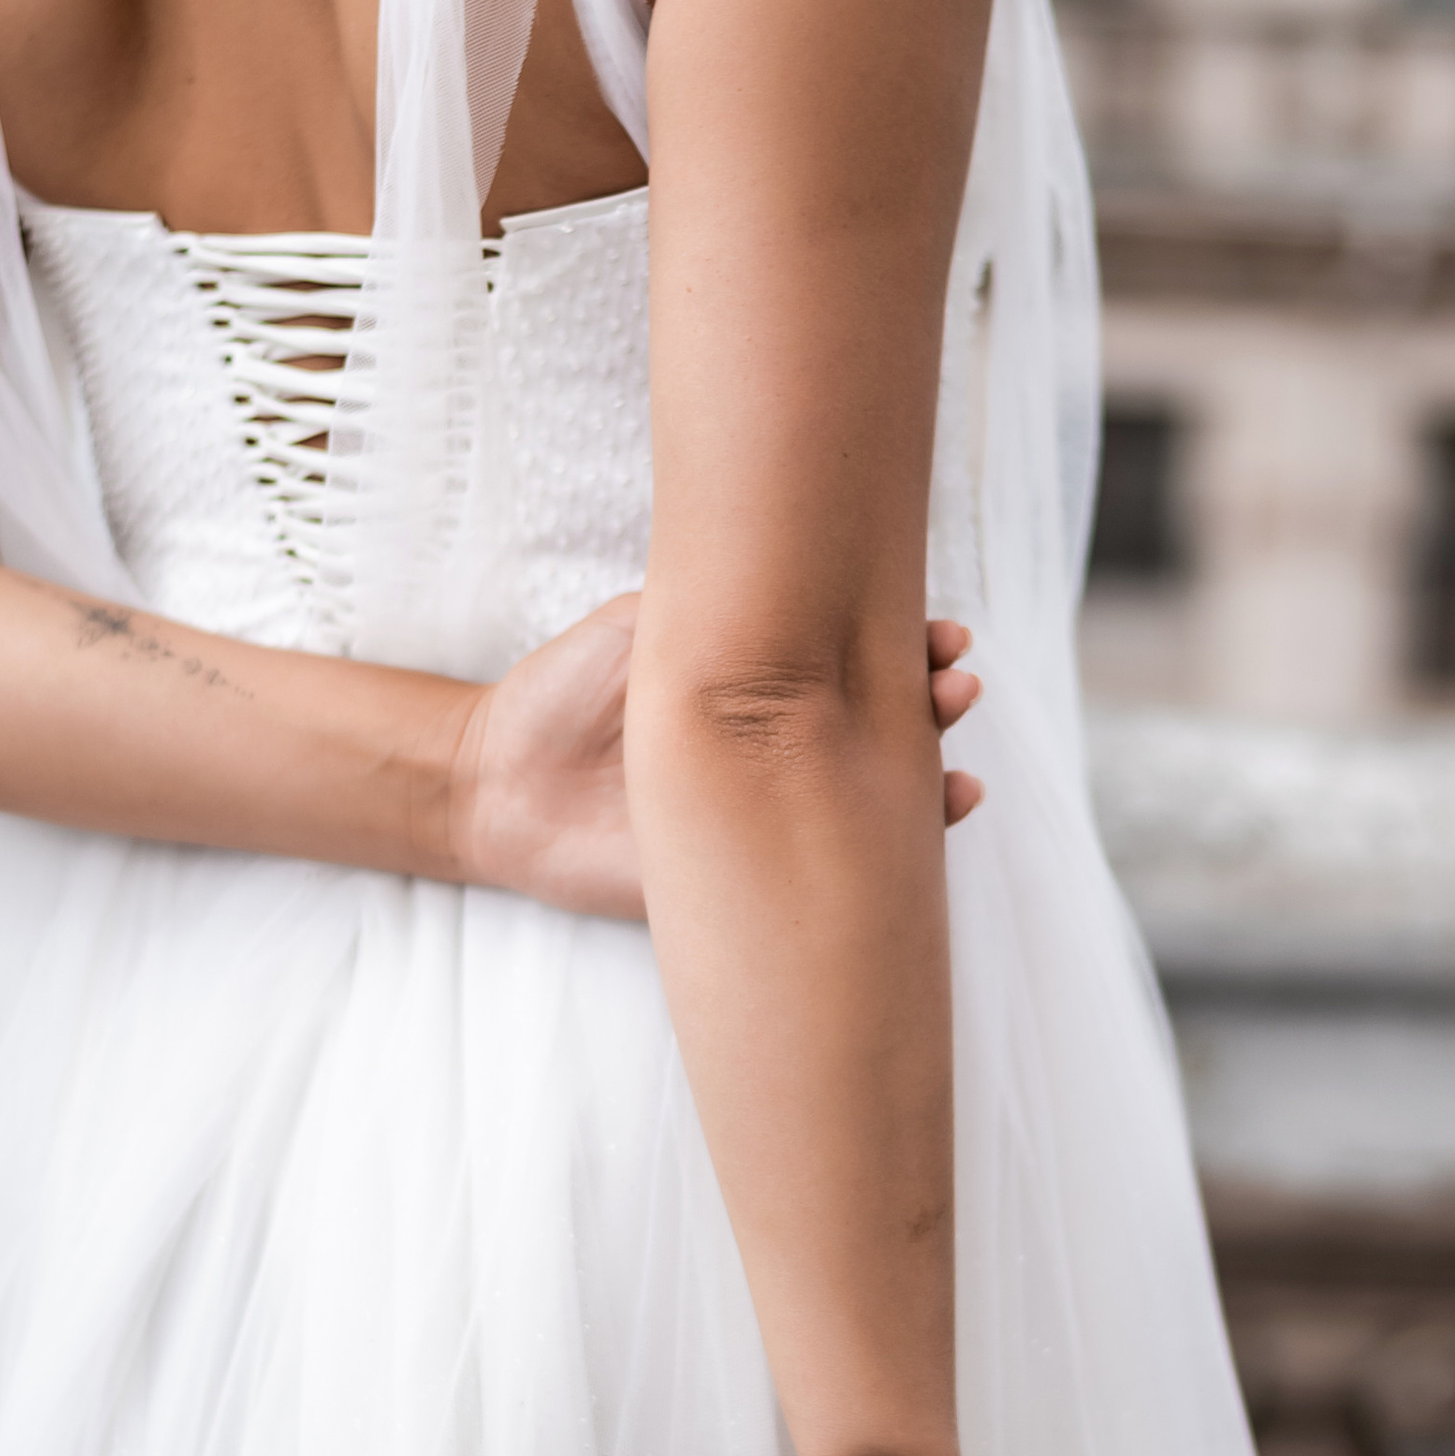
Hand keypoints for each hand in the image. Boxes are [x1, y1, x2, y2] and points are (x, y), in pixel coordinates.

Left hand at [451, 605, 984, 919]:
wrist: (498, 780)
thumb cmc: (564, 692)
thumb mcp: (639, 626)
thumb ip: (708, 605)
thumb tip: (788, 575)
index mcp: (762, 688)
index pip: (856, 665)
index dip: (910, 649)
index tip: (943, 634)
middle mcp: (776, 751)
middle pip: (884, 731)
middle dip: (936, 708)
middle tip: (956, 688)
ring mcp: (766, 816)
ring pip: (872, 805)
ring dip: (931, 785)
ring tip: (956, 772)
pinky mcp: (743, 880)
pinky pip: (823, 878)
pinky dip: (882, 865)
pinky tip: (921, 838)